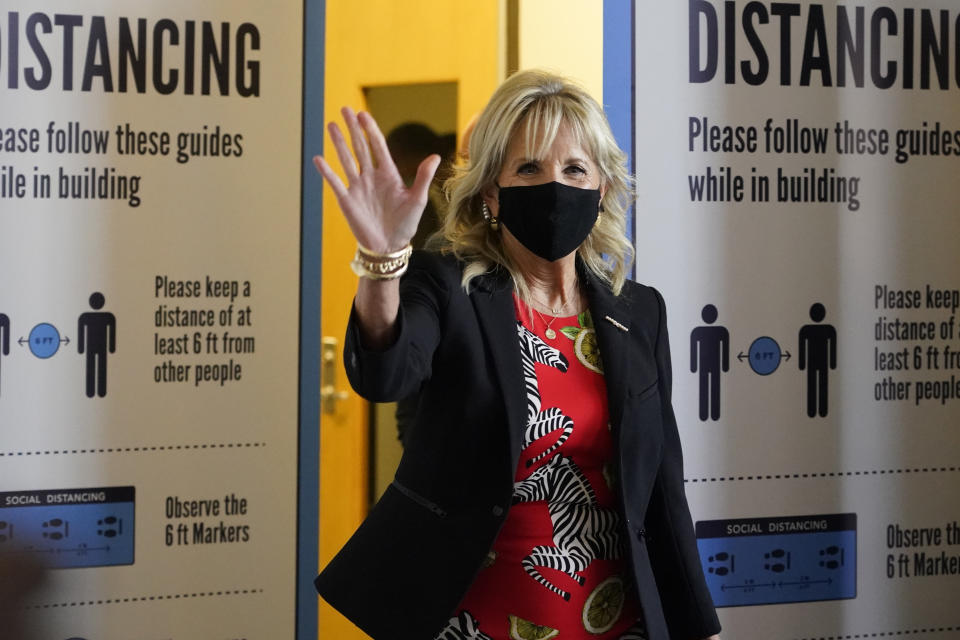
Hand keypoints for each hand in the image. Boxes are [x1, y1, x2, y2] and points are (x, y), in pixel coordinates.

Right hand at [313, 107, 440, 252]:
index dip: (371, 130)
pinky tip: (318, 159)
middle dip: (352, 128)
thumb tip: (435, 156)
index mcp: (388, 174)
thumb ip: (423, 177)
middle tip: (345, 109)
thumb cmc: (405, 224)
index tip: (363, 114)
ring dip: (338, 143)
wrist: (389, 246)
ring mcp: (358, 187)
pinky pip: (334, 183)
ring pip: (346, 160)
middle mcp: (371, 177)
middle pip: (360, 147)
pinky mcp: (347, 200)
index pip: (378, 147)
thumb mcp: (417, 200)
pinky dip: (326, 172)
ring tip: (331, 125)